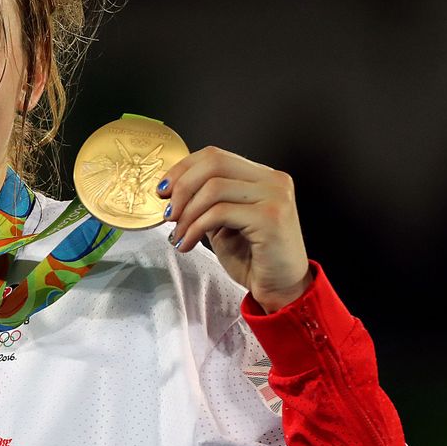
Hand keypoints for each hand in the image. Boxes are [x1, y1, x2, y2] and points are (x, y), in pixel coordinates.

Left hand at [157, 146, 311, 312]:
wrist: (282, 290)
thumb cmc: (254, 259)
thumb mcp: (223, 223)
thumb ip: (205, 202)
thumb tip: (171, 191)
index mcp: (262, 176)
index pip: (215, 156)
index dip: (183, 169)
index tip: (164, 189)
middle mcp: (272, 180)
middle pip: (214, 164)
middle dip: (182, 187)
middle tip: (168, 212)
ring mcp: (275, 196)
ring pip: (213, 188)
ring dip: (187, 213)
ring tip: (179, 234)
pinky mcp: (270, 218)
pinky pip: (219, 213)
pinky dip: (196, 228)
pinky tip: (188, 244)